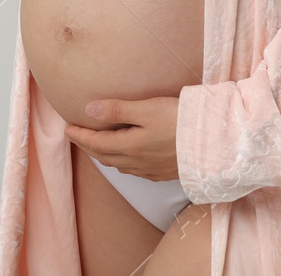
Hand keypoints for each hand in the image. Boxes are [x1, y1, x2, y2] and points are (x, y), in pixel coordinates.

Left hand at [64, 95, 180, 181]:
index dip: (79, 135)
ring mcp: (149, 170)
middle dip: (87, 146)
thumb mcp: (147, 109)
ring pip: (118, 164)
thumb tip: (88, 110)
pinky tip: (126, 157)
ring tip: (97, 145)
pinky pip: (133, 170)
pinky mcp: (162, 172)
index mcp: (129, 147)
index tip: (67, 128)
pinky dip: (121, 162)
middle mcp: (136, 162)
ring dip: (103, 155)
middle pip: (104, 156)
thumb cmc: (180, 121)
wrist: (213, 144)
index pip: (96, 143)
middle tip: (76, 136)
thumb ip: (118, 109)